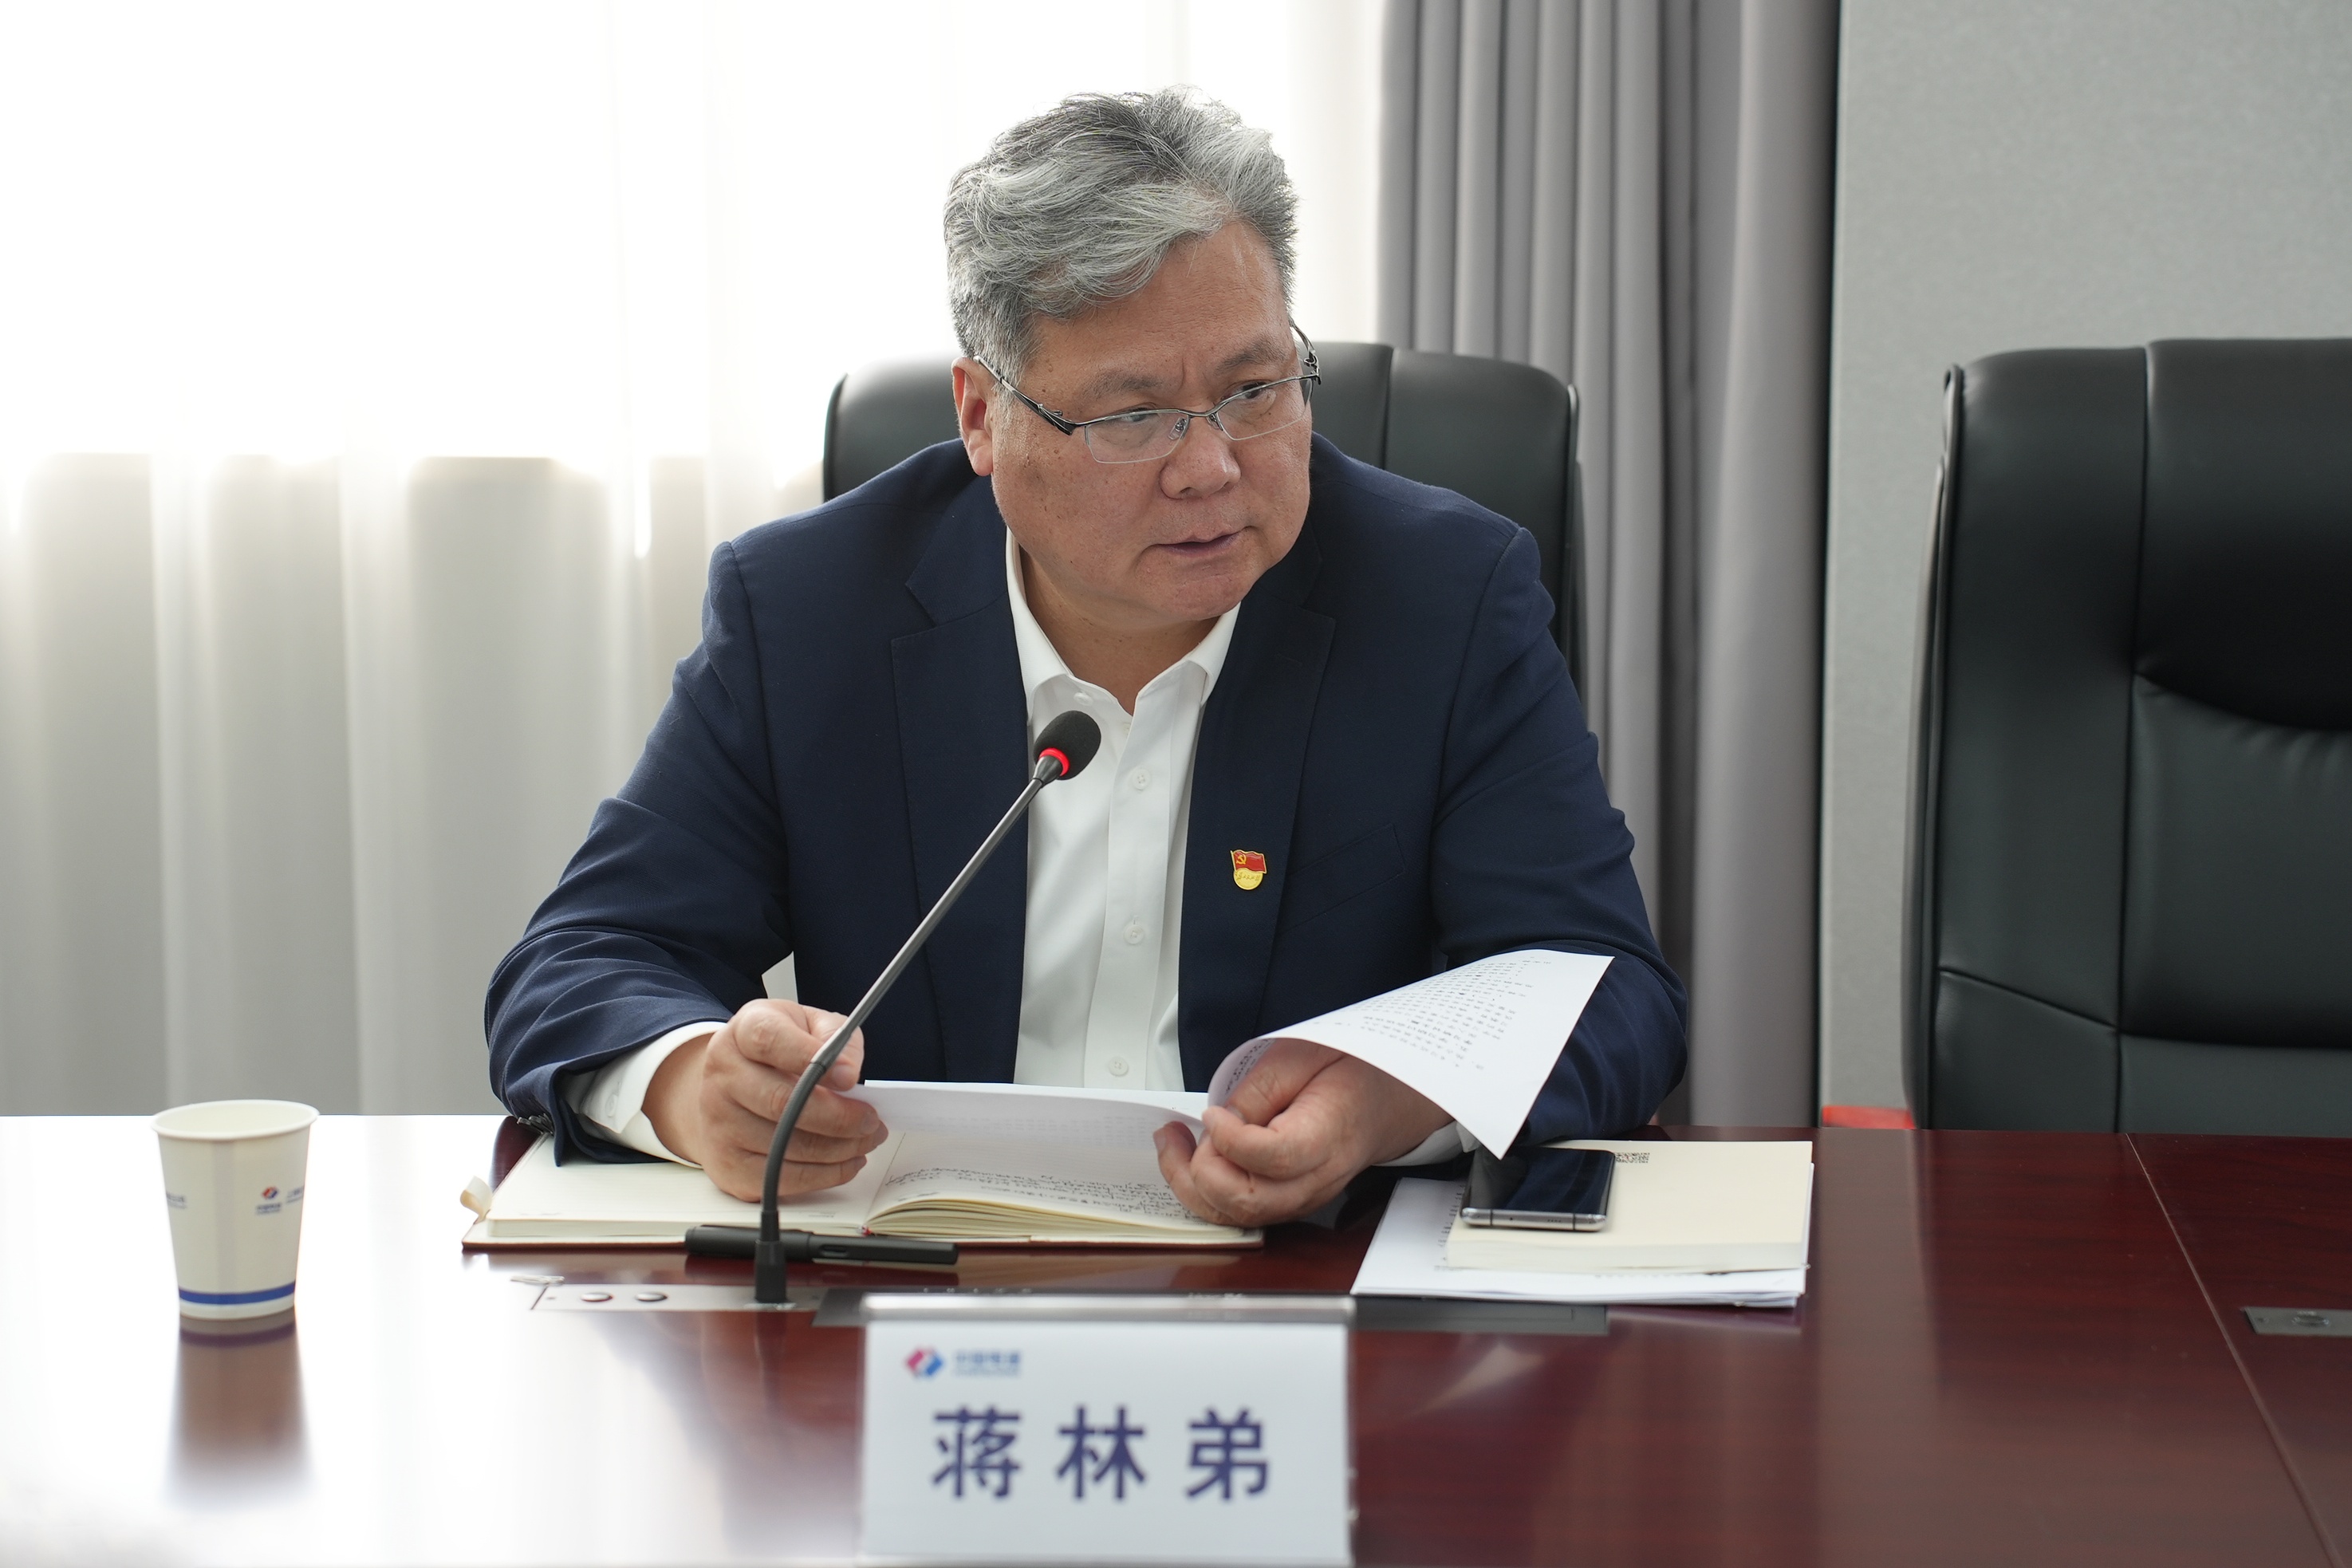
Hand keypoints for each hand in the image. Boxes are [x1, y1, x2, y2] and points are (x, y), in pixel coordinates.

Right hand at [643, 999, 888, 1201]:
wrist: (732, 1086)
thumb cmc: (778, 1053)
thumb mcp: (810, 1025)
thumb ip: (836, 1039)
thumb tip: (848, 1071)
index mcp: (743, 1034)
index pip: (770, 1041)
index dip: (812, 1059)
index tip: (850, 1077)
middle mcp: (723, 1076)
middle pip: (781, 1103)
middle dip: (839, 1117)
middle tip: (871, 1120)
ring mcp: (720, 1124)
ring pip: (786, 1145)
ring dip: (840, 1148)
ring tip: (866, 1139)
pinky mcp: (728, 1165)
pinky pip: (782, 1178)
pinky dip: (825, 1174)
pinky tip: (846, 1159)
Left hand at [1151, 1040, 1449, 1226]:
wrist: (1386, 1097)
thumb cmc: (1347, 1071)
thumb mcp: (1302, 1057)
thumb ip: (1258, 1092)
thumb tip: (1218, 1125)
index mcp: (1329, 1133)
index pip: (1276, 1158)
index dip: (1233, 1141)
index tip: (1212, 1114)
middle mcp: (1318, 1177)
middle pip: (1249, 1201)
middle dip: (1198, 1170)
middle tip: (1178, 1132)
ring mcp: (1303, 1197)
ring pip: (1238, 1216)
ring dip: (1192, 1185)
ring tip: (1172, 1143)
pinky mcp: (1288, 1203)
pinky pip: (1240, 1212)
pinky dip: (1205, 1191)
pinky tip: (1192, 1158)